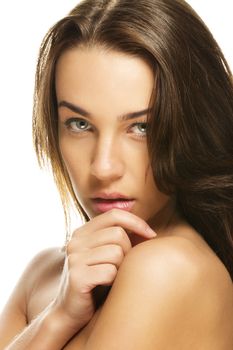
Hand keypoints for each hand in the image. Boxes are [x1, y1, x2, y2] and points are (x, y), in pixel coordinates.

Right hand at [51, 209, 155, 330]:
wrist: (69, 311)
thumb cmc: (95, 281)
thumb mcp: (103, 255)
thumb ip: (117, 239)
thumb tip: (148, 231)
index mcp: (82, 232)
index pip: (114, 215)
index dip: (136, 222)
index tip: (151, 235)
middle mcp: (76, 241)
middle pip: (118, 234)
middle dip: (128, 251)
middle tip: (121, 267)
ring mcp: (74, 258)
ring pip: (116, 253)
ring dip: (120, 268)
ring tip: (112, 277)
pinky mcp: (77, 277)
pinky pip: (110, 272)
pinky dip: (114, 281)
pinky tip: (105, 286)